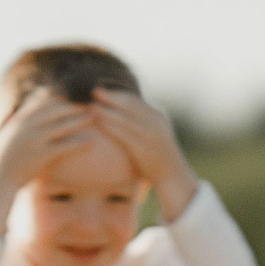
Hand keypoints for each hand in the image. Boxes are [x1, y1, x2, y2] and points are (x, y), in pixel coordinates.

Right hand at [0, 88, 95, 232]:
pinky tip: (89, 143)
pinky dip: (78, 143)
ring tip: (94, 117)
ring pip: (63, 125)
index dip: (58, 100)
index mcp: (20, 120)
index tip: (69, 99)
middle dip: (73, 106)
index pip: (42, 103)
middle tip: (88, 105)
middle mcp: (28, 127)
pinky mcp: (42, 155)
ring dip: (80, 120)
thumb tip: (23, 116)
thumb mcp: (6, 136)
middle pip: (56, 110)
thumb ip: (16, 124)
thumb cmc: (2, 160)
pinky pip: (64, 146)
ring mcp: (35, 140)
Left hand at [91, 88, 199, 217]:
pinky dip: (110, 125)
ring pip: (125, 117)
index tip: (102, 88)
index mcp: (157, 116)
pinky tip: (99, 122)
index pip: (135, 100)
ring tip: (92, 106)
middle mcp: (155, 122)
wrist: (173, 176)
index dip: (117, 93)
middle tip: (94, 92)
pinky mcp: (143, 148)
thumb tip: (123, 114)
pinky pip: (124, 133)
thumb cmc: (159, 156)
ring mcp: (150, 135)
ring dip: (107, 110)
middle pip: (129, 104)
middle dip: (111, 96)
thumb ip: (142, 123)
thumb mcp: (154, 134)